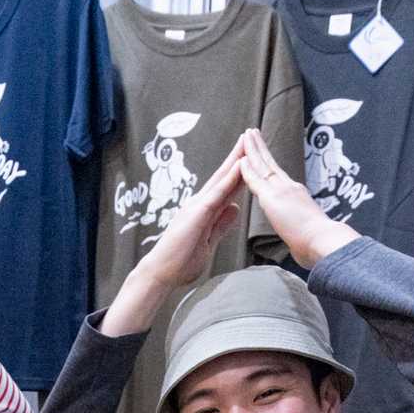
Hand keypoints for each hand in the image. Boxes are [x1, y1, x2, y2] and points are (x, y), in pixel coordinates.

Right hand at [140, 136, 245, 290]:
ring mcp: (196, 206)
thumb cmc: (180, 263)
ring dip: (235, 161)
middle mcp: (199, 204)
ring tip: (248, 143)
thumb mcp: (208, 243)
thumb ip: (221, 226)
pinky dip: (229, 179)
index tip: (252, 159)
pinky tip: (240, 167)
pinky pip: (216, 193)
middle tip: (251, 138)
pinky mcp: (196, 213)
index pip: (226, 189)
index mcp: (204, 212)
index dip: (239, 173)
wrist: (161, 274)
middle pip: (223, 177)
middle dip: (238, 158)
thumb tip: (234, 210)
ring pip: (221, 180)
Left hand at [238, 128, 358, 268]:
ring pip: (264, 166)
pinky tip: (241, 159)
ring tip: (246, 135)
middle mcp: (289, 188)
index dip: (269, 163)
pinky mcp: (273, 198)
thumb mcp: (306, 230)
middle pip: (271, 164)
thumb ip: (300, 230)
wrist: (322, 241)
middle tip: (253, 133)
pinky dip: (248, 170)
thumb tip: (301, 242)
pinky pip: (257, 181)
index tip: (263, 153)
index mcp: (295, 196)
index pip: (278, 176)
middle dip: (261, 148)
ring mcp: (282, 191)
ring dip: (253, 150)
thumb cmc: (317, 243)